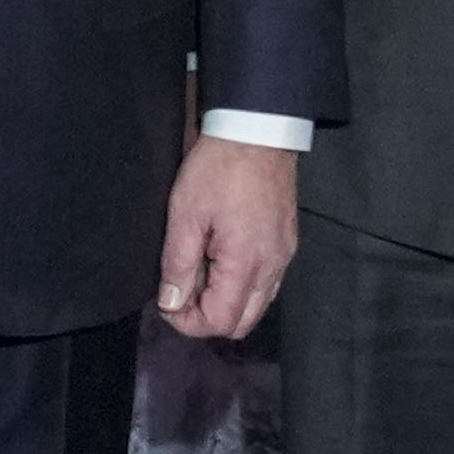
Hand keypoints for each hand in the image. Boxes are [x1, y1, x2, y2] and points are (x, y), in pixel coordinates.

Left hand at [159, 133, 299, 339]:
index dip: (187, 322)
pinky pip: (267, 283)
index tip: (167, 301)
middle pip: (241, 324)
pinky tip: (222, 258)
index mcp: (246, 263)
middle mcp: (272, 267)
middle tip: (181, 290)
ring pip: (256, 305)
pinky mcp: (286, 242)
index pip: (219, 321)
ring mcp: (283, 255)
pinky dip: (243, 285)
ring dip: (226, 301)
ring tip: (200, 270)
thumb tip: (171, 302)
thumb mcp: (185, 214)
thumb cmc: (220, 167)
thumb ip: (177, 264)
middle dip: (207, 317)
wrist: (258, 130)